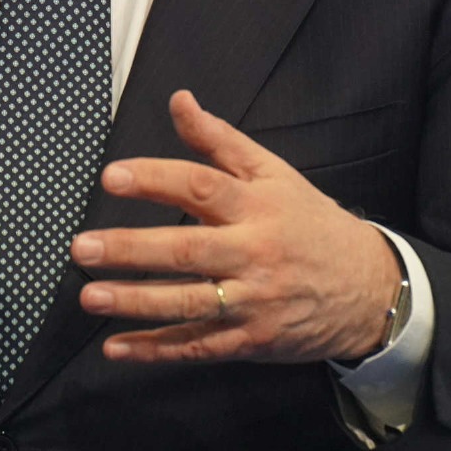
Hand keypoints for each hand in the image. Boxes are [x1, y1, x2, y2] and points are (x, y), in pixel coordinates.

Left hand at [71, 91, 400, 363]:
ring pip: (187, 305)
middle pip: (187, 251)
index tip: (111, 177)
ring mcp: (252, 303)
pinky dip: (156, 350)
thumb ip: (220, 140)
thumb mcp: (274, 173)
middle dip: (131, 250)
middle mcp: (254, 254)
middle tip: (82, 247)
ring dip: (135, 303)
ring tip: (89, 296)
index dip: (155, 179)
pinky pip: (197, 347)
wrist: (368, 289)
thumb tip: (178, 100)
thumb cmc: (309, 222)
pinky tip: (116, 347)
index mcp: (257, 206)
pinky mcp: (251, 341)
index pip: (201, 186)